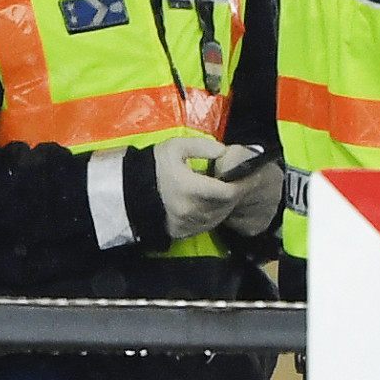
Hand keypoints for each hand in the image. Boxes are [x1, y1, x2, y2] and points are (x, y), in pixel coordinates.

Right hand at [143, 135, 275, 241]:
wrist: (130, 191)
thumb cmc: (154, 166)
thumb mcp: (176, 147)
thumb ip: (203, 147)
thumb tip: (225, 151)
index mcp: (190, 188)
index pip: (228, 192)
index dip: (242, 184)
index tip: (249, 175)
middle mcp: (191, 210)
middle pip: (226, 205)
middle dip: (235, 193)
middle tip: (239, 181)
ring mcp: (187, 224)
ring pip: (219, 217)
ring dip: (226, 205)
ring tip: (225, 190)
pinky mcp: (183, 232)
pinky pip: (208, 225)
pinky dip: (214, 214)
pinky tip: (211, 203)